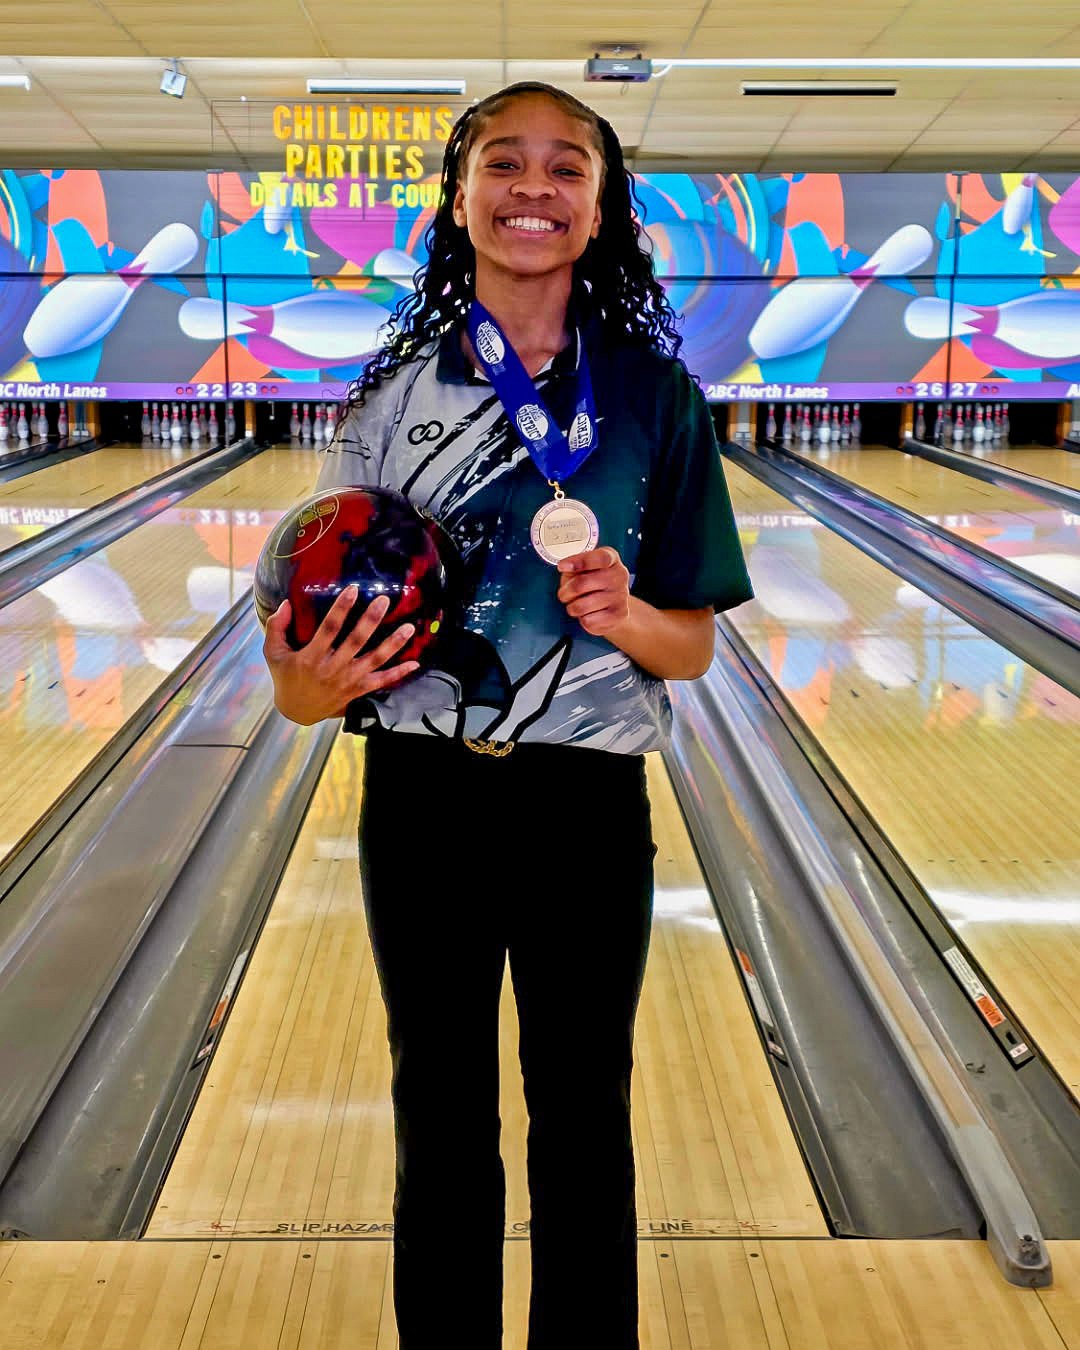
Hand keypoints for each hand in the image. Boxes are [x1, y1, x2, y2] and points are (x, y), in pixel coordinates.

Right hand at [262, 587, 418, 724]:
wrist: (296, 711)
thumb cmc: (285, 677)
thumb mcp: (273, 653)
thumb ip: (277, 627)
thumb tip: (286, 602)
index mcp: (312, 656)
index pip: (329, 628)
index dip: (341, 608)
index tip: (354, 589)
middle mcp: (332, 668)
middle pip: (356, 641)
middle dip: (371, 620)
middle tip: (385, 600)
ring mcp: (347, 681)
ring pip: (374, 660)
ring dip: (393, 644)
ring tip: (409, 628)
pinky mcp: (357, 691)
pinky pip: (381, 682)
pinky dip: (398, 674)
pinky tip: (415, 663)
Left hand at [556, 546, 630, 635]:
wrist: (612, 607)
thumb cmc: (593, 585)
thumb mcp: (581, 569)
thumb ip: (574, 566)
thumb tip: (565, 567)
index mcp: (611, 558)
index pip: (600, 558)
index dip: (580, 562)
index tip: (562, 566)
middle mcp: (620, 575)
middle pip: (582, 583)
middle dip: (565, 592)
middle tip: (564, 594)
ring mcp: (621, 595)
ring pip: (582, 606)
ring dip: (572, 608)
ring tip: (577, 605)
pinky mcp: (620, 614)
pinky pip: (589, 621)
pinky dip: (583, 620)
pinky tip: (589, 614)